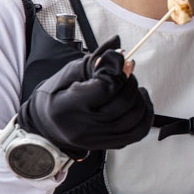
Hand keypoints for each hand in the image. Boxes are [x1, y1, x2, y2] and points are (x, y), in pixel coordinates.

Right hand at [17, 35, 153, 157]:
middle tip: (126, 71)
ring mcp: (97, 141)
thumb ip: (97, 61)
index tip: (120, 60)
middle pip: (123, 103)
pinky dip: (145, 114)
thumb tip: (119, 48)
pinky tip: (140, 100)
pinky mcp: (109, 145)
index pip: (106, 87)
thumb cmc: (58, 94)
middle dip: (130, 81)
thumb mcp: (71, 73)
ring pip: (134, 118)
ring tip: (132, 86)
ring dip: (139, 97)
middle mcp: (83, 129)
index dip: (118, 70)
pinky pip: (138, 132)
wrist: (47, 123)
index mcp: (67, 107)